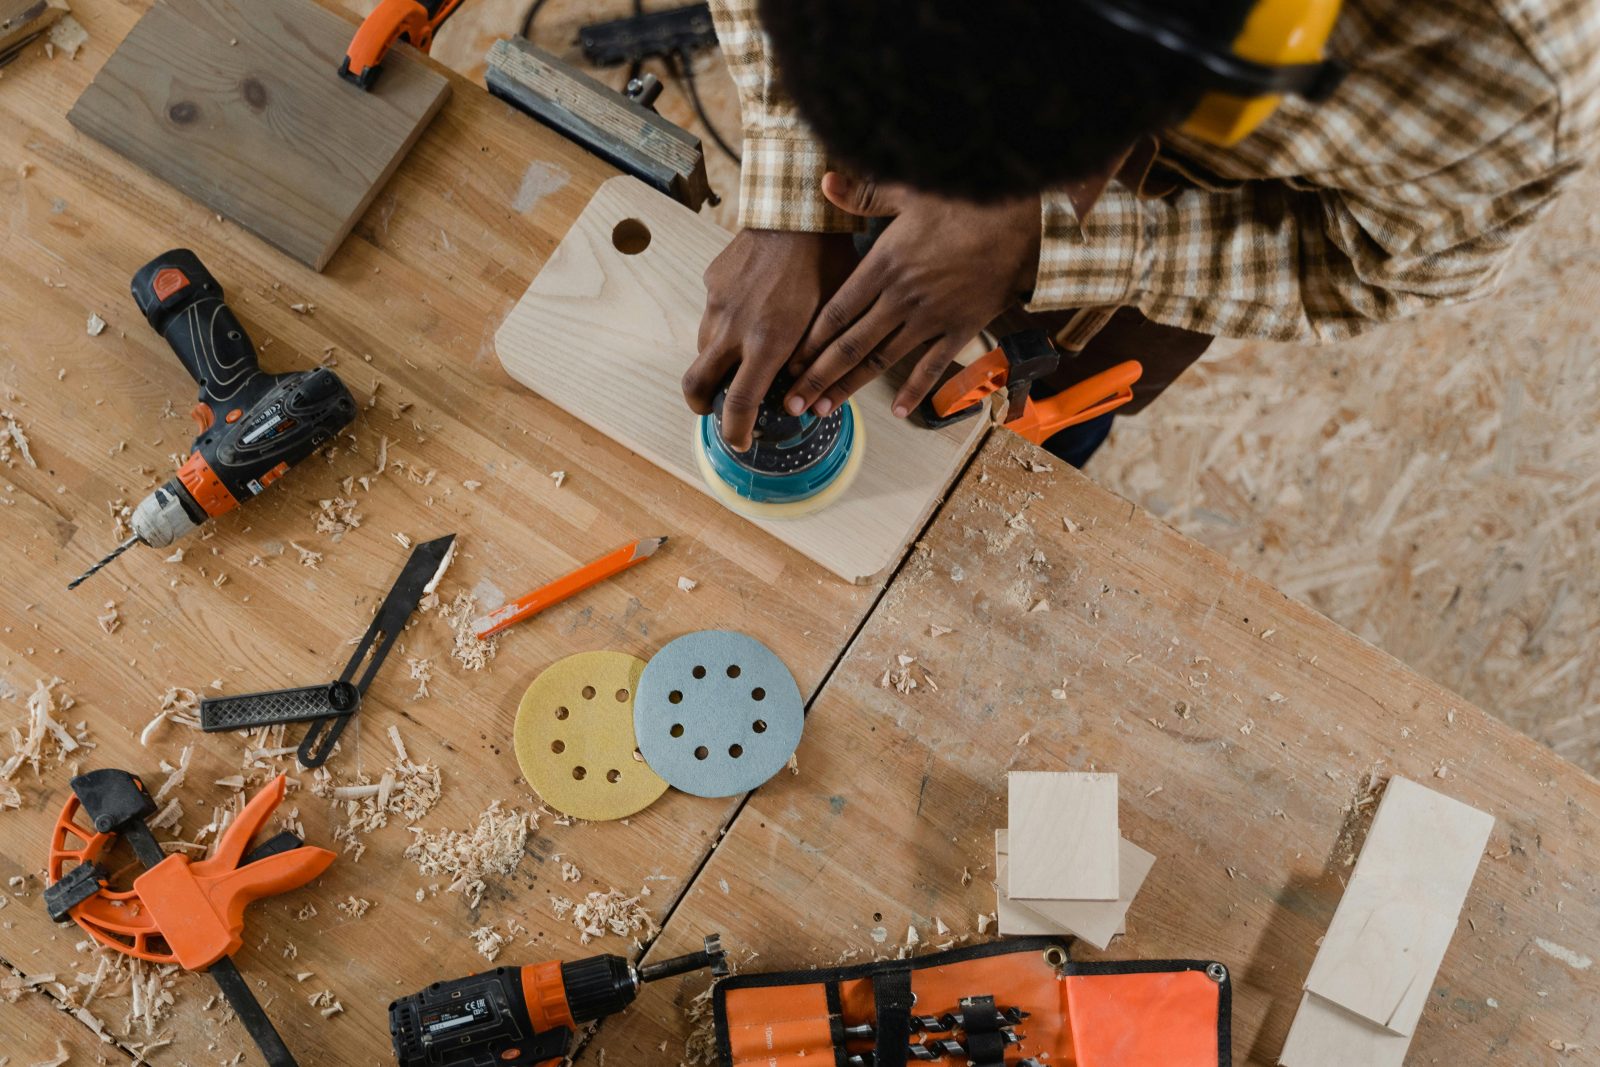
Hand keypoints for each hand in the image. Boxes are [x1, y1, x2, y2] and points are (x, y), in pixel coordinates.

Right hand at [684, 229, 859, 451]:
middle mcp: (732, 327)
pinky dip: (723, 325)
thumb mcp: (832, 319)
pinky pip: (711, 312)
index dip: (735, 430)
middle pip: (696, 385)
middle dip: (702, 406)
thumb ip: (814, 360)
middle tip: (716, 411)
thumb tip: (808, 396)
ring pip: (703, 348)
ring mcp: (718, 302)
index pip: (738, 404)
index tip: (740, 441)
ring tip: (740, 359)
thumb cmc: (827, 262)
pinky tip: (749, 312)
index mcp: (766, 342)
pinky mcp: (713, 279)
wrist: (800, 208)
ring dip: (716, 363)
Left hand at [784, 173, 1040, 419]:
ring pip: (882, 359)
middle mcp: (902, 297)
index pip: (835, 312)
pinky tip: (899, 410)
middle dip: (818, 377)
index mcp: (883, 265)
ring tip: (827, 411)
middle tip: (792, 403)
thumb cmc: (964, 199)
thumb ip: (863, 193)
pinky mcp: (962, 327)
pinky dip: (916, 390)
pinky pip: (933, 365)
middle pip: (850, 345)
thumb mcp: (909, 190)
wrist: (1022, 219)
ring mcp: (932, 317)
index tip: (788, 363)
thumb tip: (823, 181)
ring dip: (852, 387)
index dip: (809, 342)